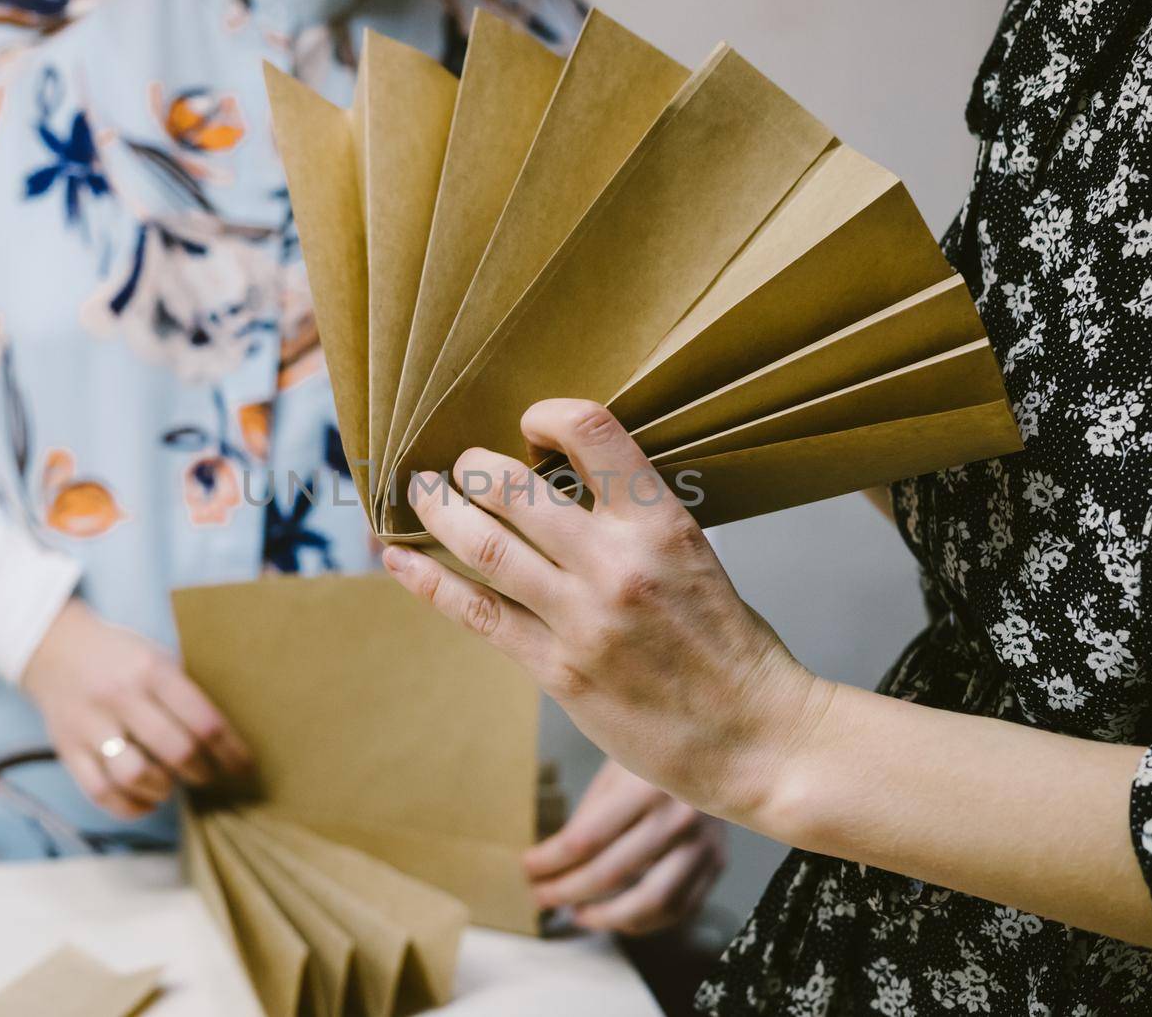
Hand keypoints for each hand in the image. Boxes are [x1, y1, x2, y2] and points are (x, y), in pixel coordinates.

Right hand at [22, 599, 252, 819]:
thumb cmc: (119, 655)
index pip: (204, 721)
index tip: (243, 766)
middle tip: (208, 775)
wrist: (53, 645)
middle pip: (175, 751)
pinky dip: (129, 806)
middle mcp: (120, 697)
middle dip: (201, 772)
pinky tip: (146, 800)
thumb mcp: (156, 654)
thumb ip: (184, 689)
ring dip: (163, 789)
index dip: (231, 751)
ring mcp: (90, 725)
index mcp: (151, 670)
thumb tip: (226, 735)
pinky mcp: (67, 749)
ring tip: (172, 784)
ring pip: (135, 775)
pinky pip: (101, 792)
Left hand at [382, 399, 831, 823]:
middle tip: (456, 465)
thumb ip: (636, 523)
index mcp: (663, 524)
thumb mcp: (698, 557)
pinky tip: (397, 559)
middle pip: (514, 489)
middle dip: (471, 467)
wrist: (754, 737)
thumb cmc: (730, 646)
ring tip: (418, 492)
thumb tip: (567, 488)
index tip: (530, 423)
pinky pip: (477, 614)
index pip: (593, 432)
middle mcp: (617, 563)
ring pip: (485, 546)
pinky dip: (429, 581)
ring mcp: (582, 618)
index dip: (548, 415)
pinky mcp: (557, 669)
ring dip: (439, 511)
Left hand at [527, 760, 725, 934]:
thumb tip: (552, 861)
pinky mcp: (717, 865)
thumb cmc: (655, 757)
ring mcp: (704, 846)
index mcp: (648, 784)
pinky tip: (613, 916)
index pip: (586, 838)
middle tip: (540, 896)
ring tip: (574, 913)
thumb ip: (589, 813)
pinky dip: (640, 921)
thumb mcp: (616, 767)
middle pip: (610, 873)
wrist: (723, 748)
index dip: (549, 860)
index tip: (527, 867)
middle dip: (565, 891)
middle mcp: (680, 817)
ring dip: (603, 918)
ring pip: (649, 903)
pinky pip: (677, 909)